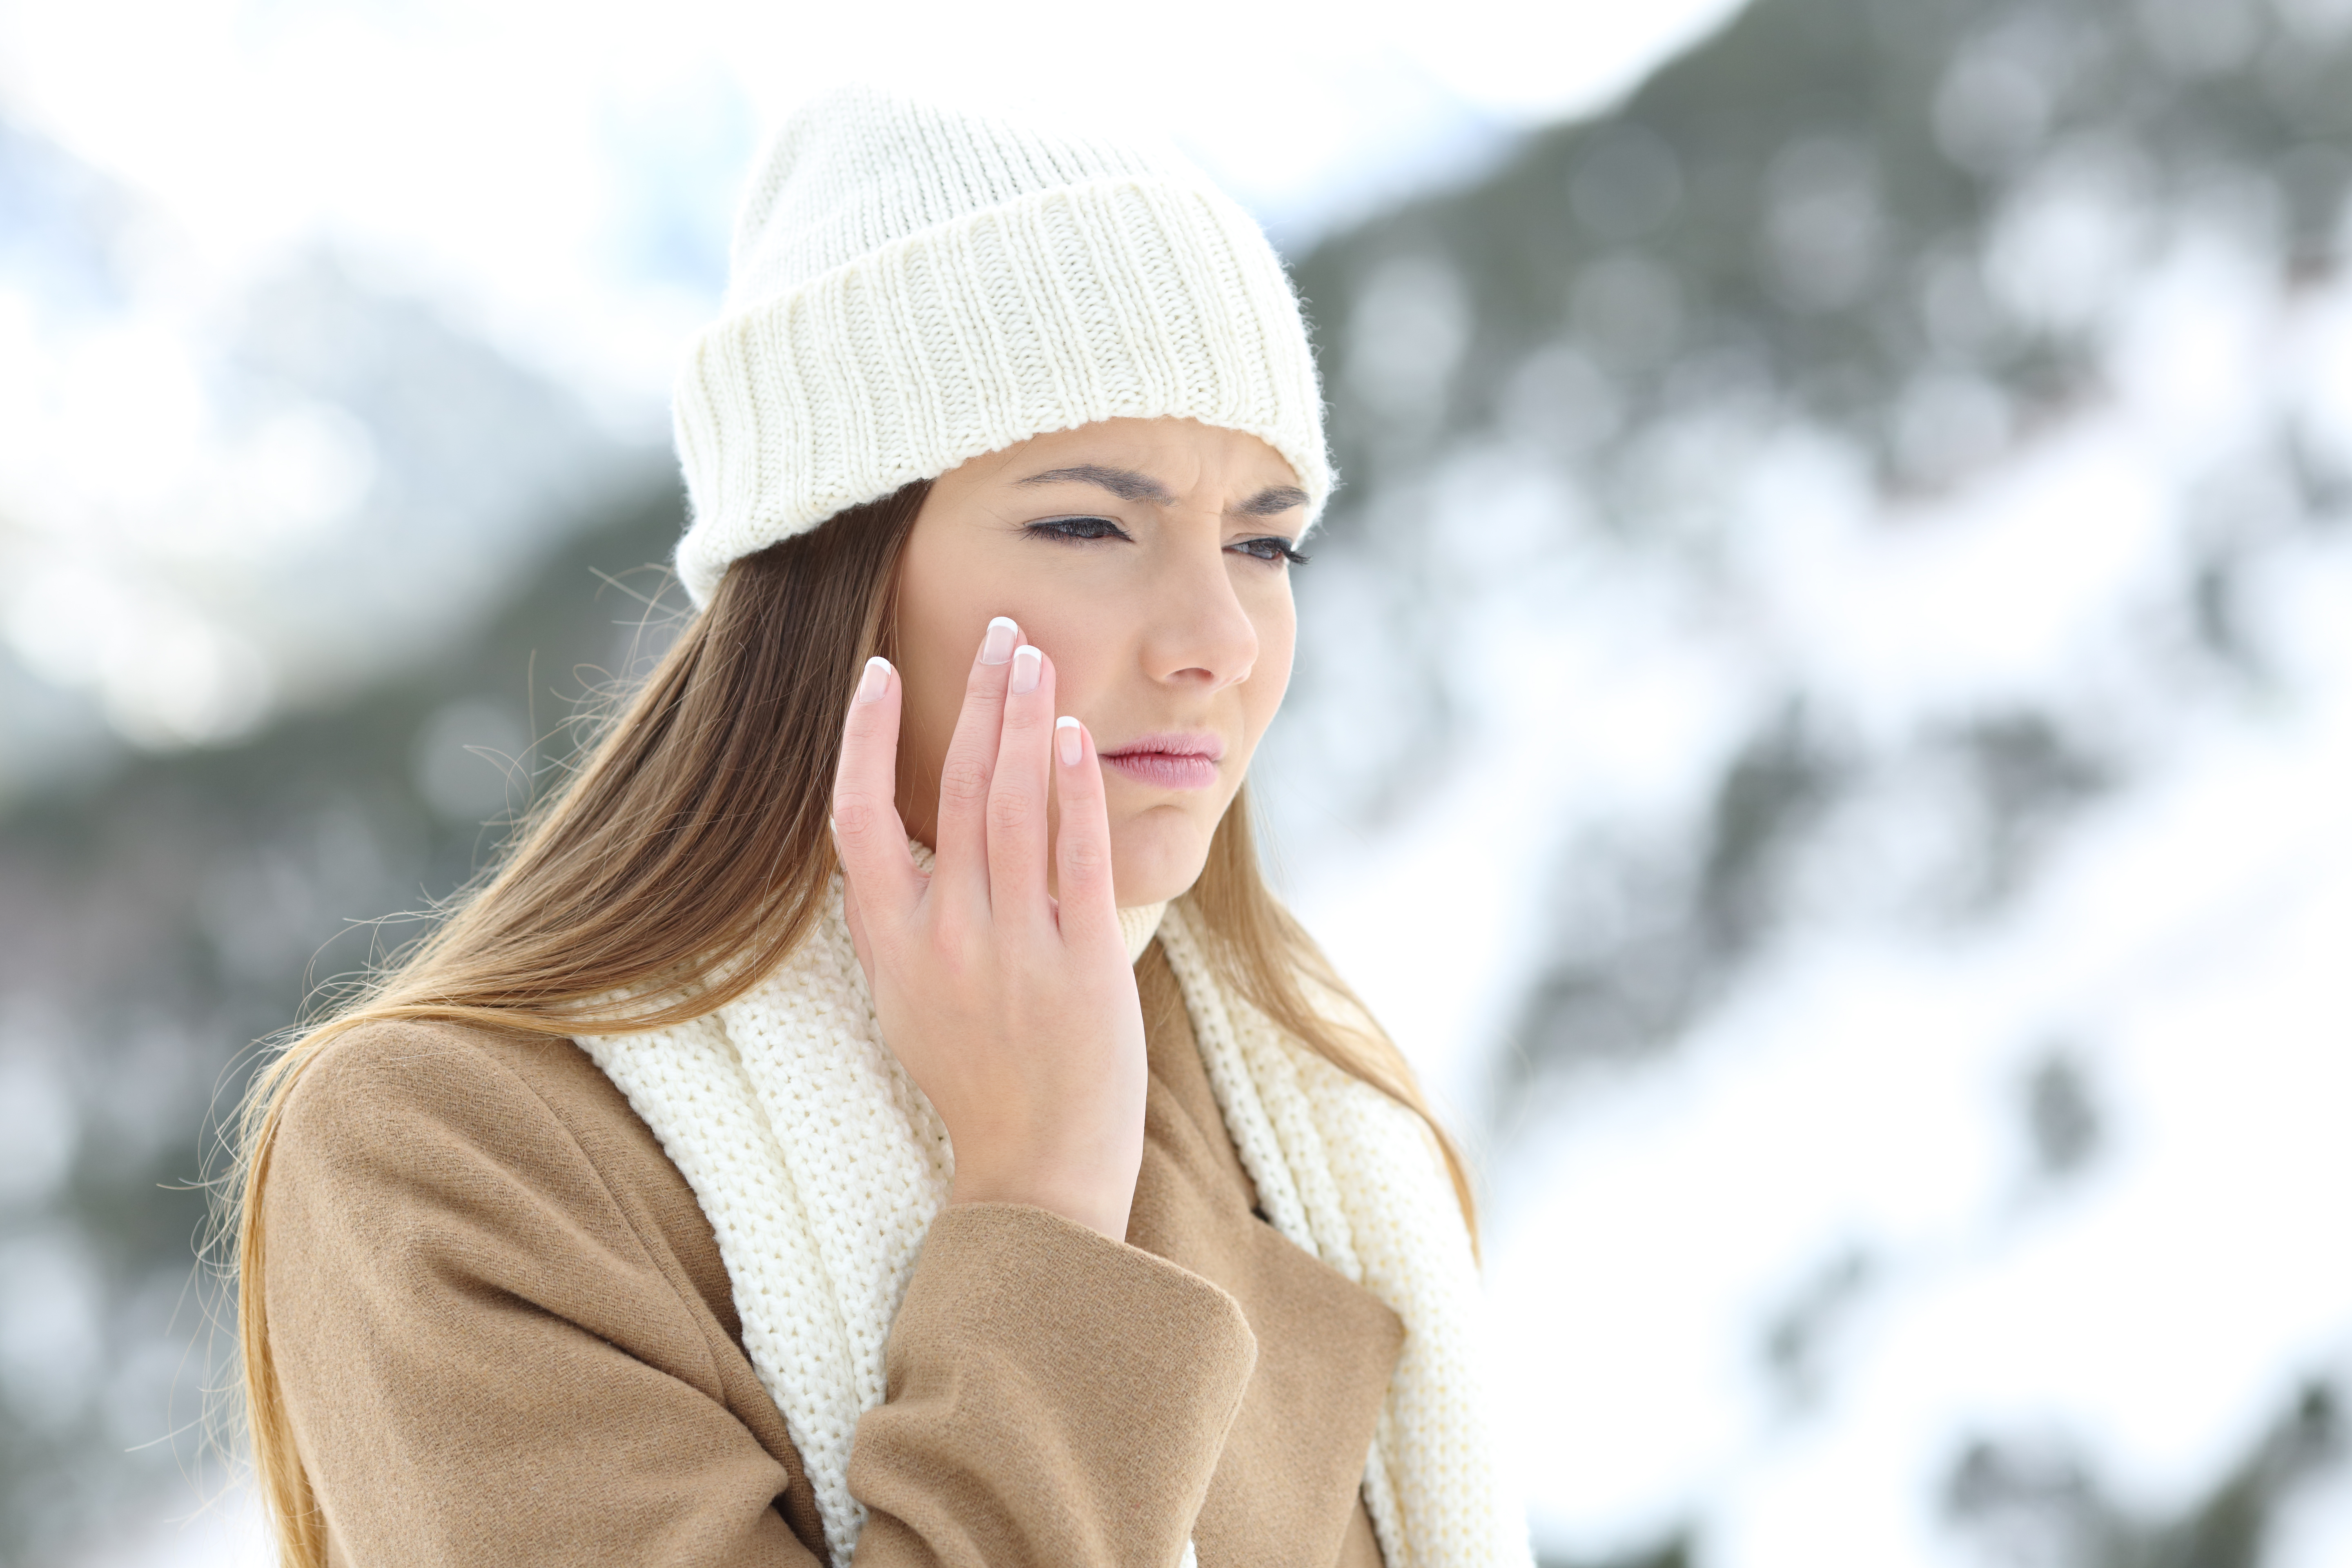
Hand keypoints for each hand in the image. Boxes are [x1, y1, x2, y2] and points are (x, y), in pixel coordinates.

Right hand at [830, 616, 1147, 1240]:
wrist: (1038, 1174)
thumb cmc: (977, 1083)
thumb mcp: (908, 1004)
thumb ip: (894, 925)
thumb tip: (879, 852)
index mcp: (894, 946)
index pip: (858, 819)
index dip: (864, 739)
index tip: (878, 672)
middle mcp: (947, 939)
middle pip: (953, 788)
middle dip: (977, 698)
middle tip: (999, 630)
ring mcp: (1014, 950)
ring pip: (1012, 805)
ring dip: (1025, 720)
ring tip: (1036, 654)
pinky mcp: (1082, 963)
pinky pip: (1076, 856)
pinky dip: (1073, 789)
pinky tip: (1075, 736)